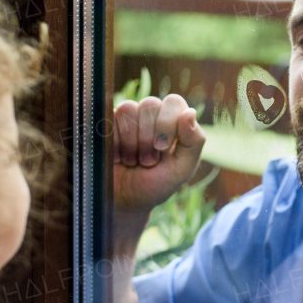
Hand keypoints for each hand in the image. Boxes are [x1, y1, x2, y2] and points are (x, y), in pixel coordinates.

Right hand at [113, 94, 205, 212]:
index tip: (162, 149)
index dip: (166, 123)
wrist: (125, 200)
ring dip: (130, 141)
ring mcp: (129, 117)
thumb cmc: (156, 185)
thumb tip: (189, 113)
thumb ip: (193, 142)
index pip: (173, 102)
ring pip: (128, 109)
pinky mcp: (108, 123)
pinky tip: (119, 158)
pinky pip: (110, 118)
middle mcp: (153, 115)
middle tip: (147, 160)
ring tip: (133, 161)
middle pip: (150, 104)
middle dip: (147, 137)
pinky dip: (115, 142)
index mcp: (175, 121)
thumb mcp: (181, 170)